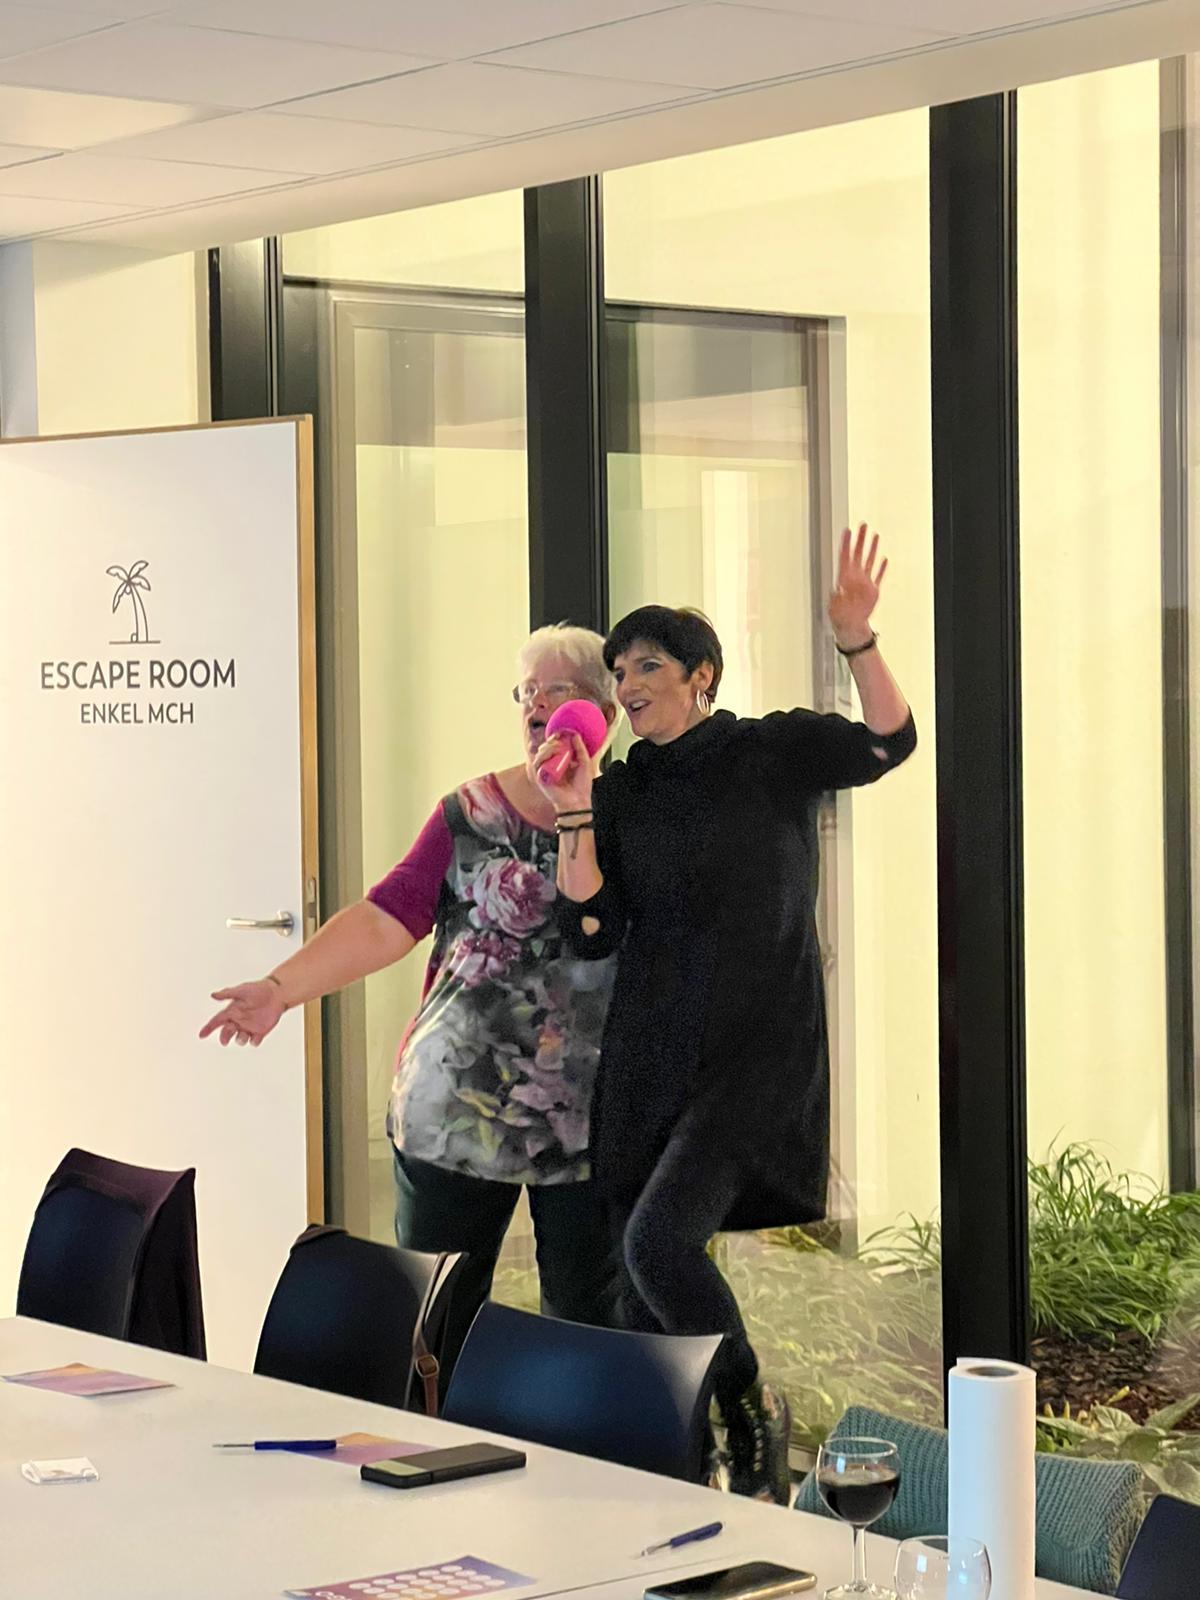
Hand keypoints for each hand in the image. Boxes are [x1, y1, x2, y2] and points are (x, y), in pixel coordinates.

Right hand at [199, 979, 284, 1046]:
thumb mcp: (242, 990)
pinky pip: (254, 1041)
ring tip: (244, 1035)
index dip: (208, 1028)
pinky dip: (254, 1041)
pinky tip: (256, 1036)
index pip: (217, 1021)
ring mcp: (249, 1027)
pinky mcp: (260, 1031)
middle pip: (226, 1033)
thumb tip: (213, 995)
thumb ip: (227, 993)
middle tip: (225, 1040)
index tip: (201, 1035)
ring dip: (239, 1039)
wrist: (277, 993)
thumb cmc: (258, 989)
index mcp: (232, 1011)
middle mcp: (238, 1020)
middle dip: (224, 1037)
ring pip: (240, 1039)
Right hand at [533, 732, 593, 814]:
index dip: (556, 737)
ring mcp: (545, 771)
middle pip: (545, 746)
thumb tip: (575, 734)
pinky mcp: (540, 778)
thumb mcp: (584, 763)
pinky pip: (537, 763)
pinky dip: (544, 757)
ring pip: (541, 752)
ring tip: (559, 749)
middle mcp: (551, 765)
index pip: (554, 744)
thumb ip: (580, 749)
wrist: (578, 801)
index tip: (562, 733)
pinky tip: (553, 757)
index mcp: (561, 761)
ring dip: (549, 748)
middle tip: (560, 740)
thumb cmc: (582, 786)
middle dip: (552, 741)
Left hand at [829, 524, 887, 647]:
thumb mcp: (835, 607)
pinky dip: (881, 568)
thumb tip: (839, 590)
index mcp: (844, 579)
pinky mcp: (873, 591)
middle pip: (858, 554)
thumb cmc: (840, 616)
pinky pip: (878, 576)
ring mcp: (864, 583)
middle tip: (862, 525)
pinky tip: (884, 559)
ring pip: (869, 561)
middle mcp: (854, 578)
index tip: (847, 531)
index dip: (846, 543)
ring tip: (875, 535)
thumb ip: (837, 597)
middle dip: (860, 539)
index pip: (844, 556)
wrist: (850, 626)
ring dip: (872, 549)